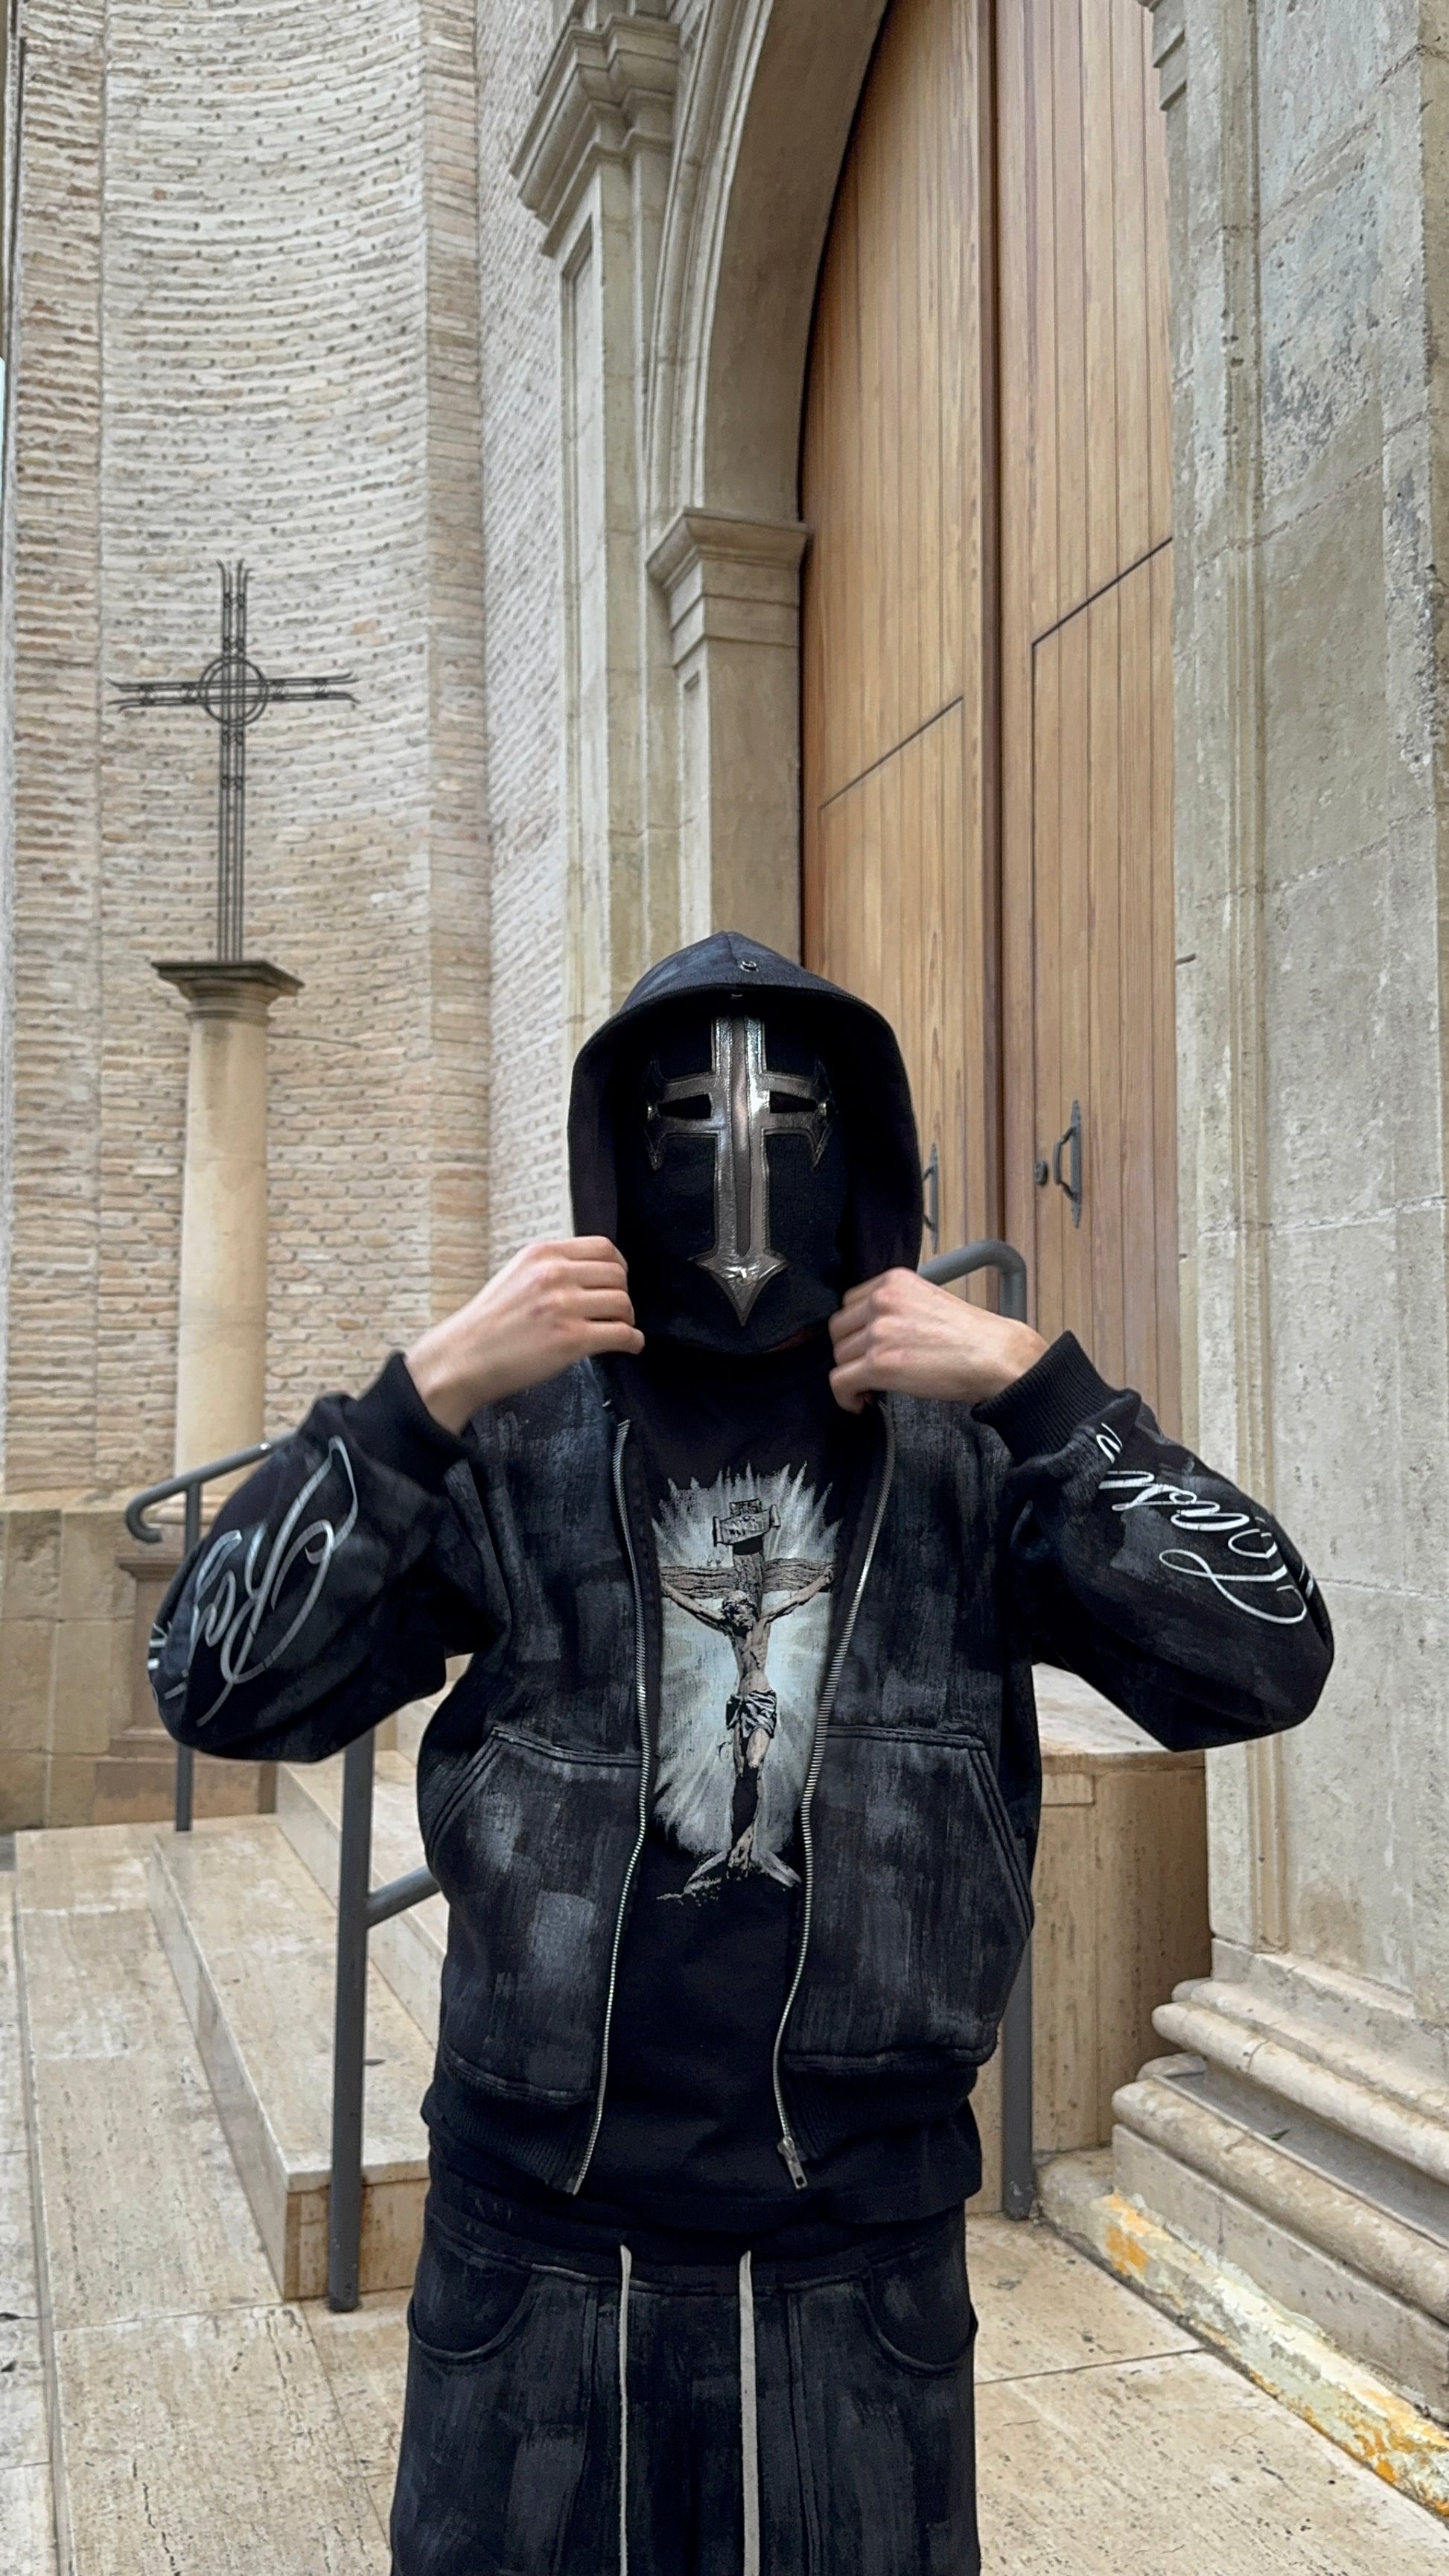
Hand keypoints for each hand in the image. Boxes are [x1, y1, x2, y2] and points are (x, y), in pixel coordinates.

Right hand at [405, 1238, 643, 1430]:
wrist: (462, 1358)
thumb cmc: (486, 1325)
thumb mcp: (515, 1276)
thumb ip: (550, 1269)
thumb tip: (590, 1274)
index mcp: (541, 1255)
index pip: (603, 1247)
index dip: (618, 1267)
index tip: (617, 1282)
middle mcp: (554, 1275)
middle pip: (618, 1275)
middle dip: (623, 1294)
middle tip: (616, 1311)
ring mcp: (563, 1306)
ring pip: (623, 1304)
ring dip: (627, 1319)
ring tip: (619, 1329)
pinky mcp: (571, 1339)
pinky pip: (622, 1334)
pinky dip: (633, 1341)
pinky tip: (628, 1345)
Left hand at [828, 1269, 1045, 1413]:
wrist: (997, 1356)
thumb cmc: (972, 1336)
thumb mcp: (928, 1301)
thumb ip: (896, 1306)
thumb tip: (868, 1331)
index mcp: (894, 1281)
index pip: (849, 1303)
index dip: (855, 1329)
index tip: (865, 1346)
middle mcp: (883, 1300)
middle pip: (839, 1329)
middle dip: (851, 1352)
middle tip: (869, 1369)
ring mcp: (879, 1331)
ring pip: (839, 1356)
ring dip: (852, 1375)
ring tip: (872, 1388)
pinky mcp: (879, 1363)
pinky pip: (839, 1382)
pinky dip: (845, 1397)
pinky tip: (860, 1403)